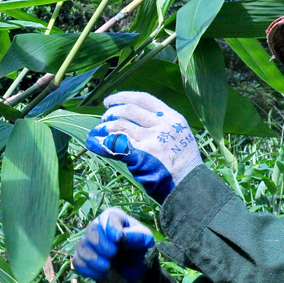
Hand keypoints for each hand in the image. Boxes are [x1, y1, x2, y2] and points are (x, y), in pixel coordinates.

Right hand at [71, 207, 155, 282]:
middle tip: (113, 254)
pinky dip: (89, 270)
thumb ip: (135, 236)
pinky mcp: (81, 258)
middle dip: (101, 244)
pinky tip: (102, 273)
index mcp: (113, 218)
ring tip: (108, 267)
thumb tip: (119, 236)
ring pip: (81, 247)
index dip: (111, 228)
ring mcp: (87, 243)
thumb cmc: (139, 250)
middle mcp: (97, 227)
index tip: (118, 240)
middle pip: (91, 230)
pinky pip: (78, 262)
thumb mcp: (145, 240)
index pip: (108, 217)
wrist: (133, 271)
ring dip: (94, 259)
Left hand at [86, 92, 202, 202]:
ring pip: (120, 125)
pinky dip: (101, 143)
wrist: (189, 186)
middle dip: (111, 112)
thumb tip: (135, 120)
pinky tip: (93, 142)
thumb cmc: (184, 164)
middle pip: (129, 110)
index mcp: (172, 118)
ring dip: (104, 127)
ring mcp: (151, 140)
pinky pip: (115, 145)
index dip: (123, 97)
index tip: (110, 101)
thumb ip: (162, 125)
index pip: (144, 99)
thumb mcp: (181, 136)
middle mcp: (162, 125)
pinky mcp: (141, 156)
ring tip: (99, 131)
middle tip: (104, 119)